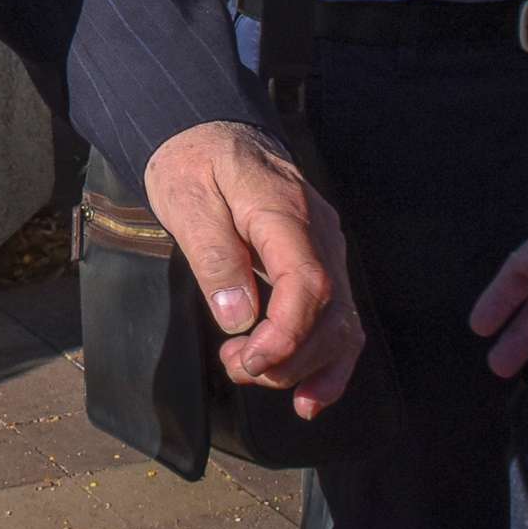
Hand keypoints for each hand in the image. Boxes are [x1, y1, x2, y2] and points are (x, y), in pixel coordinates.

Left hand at [142, 120, 362, 417]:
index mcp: (284, 209)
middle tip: (234, 366)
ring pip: (342, 323)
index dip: (286, 335)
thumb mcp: (184, 198)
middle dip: (287, 357)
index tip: (248, 360)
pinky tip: (308, 396)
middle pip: (330, 312)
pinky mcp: (323, 262)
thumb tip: (238, 317)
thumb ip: (212, 254)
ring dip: (304, 366)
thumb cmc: (193, 163)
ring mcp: (327, 247)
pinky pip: (341, 318)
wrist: (210, 132)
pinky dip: (331, 362)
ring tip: (253, 374)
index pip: (308, 283)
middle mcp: (320, 231)